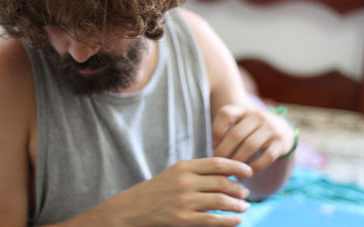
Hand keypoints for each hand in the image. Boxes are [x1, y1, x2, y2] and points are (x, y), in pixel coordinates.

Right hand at [82, 158, 252, 226]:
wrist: (134, 208)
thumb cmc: (158, 190)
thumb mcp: (175, 173)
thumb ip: (197, 171)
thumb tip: (225, 173)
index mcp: (183, 166)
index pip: (217, 163)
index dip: (237, 166)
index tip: (249, 172)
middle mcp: (184, 181)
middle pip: (222, 182)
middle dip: (238, 188)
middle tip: (246, 193)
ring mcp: (183, 201)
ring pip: (220, 201)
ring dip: (237, 204)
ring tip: (244, 206)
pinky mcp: (182, 219)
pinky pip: (212, 220)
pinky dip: (228, 220)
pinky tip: (237, 220)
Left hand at [212, 104, 293, 172]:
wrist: (282, 129)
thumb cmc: (251, 129)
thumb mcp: (239, 122)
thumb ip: (225, 130)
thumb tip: (212, 148)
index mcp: (243, 110)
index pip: (226, 114)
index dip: (216, 131)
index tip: (213, 146)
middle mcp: (258, 116)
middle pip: (236, 134)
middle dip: (224, 151)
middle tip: (218, 164)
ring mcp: (271, 128)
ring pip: (249, 146)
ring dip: (237, 161)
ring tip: (230, 170)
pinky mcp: (281, 142)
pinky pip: (266, 157)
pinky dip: (254, 167)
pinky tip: (246, 173)